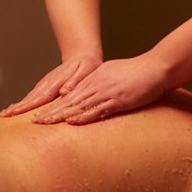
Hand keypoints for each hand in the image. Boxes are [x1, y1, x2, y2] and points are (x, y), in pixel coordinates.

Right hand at [0, 55, 102, 116]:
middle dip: (16, 107)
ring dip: (16, 106)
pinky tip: (14, 110)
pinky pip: (32, 97)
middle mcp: (47, 83)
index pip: (40, 97)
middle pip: (30, 98)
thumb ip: (76, 81)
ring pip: (29, 97)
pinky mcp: (44, 87)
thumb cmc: (87, 66)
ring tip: (3, 115)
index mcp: (56, 82)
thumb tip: (64, 92)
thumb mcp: (87, 70)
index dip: (28, 106)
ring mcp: (44, 85)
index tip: (16, 112)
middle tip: (2, 116)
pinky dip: (22, 104)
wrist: (81, 56)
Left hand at [32, 55, 169, 124]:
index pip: (69, 95)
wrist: (157, 67)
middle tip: (34, 122)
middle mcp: (97, 85)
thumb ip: (100, 83)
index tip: (39, 115)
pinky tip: (72, 122)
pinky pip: (98, 110)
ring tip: (45, 124)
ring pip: (79, 106)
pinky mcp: (119, 100)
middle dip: (51, 112)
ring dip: (61, 116)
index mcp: (94, 80)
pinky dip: (84, 116)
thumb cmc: (138, 72)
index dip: (53, 106)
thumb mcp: (113, 74)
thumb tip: (91, 94)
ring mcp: (107, 92)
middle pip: (69, 101)